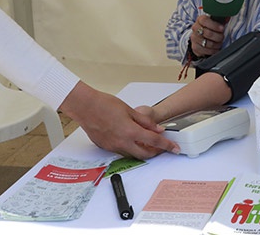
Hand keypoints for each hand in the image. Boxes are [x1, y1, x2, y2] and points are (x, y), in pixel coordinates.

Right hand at [60, 82, 180, 158]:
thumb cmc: (104, 104)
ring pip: (132, 154)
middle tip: (162, 147)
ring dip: (142, 150)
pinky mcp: (105, 147)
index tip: (174, 148)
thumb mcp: (129, 110)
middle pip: (145, 154)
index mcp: (131, 132)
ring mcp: (113, 147)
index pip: (155, 142)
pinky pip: (121, 151)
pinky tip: (131, 140)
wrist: (85, 107)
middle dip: (156, 152)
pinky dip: (130, 147)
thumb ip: (145, 121)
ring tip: (147, 142)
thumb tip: (158, 129)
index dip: (167, 146)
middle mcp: (122, 142)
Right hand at [191, 15, 225, 56]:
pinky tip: (216, 49)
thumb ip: (220, 19)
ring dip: (216, 44)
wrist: (200, 35)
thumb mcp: (215, 21)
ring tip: (220, 43)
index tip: (222, 28)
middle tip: (222, 37)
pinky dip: (212, 51)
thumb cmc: (210, 27)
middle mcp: (195, 28)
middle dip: (218, 36)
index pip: (205, 20)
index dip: (215, 25)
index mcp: (200, 19)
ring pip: (207, 43)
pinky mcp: (194, 47)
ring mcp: (194, 38)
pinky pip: (205, 51)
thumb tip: (227, 17)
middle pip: (208, 33)